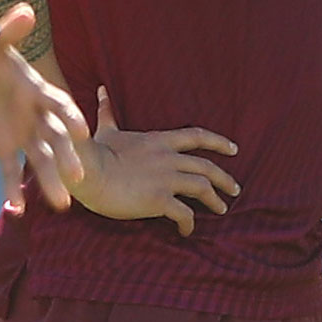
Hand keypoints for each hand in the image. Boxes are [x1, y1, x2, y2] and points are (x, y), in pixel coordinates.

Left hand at [0, 6, 88, 212]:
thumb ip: (6, 30)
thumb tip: (26, 11)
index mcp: (36, 90)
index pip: (59, 105)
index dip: (70, 117)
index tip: (83, 132)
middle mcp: (36, 115)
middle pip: (55, 139)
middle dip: (67, 157)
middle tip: (80, 177)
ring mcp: (23, 133)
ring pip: (39, 160)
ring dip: (49, 181)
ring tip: (61, 205)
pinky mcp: (5, 147)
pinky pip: (10, 170)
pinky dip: (12, 190)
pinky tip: (15, 211)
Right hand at [72, 88, 240, 237]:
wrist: (87, 171)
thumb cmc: (94, 152)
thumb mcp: (106, 130)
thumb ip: (108, 112)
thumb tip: (101, 91)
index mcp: (159, 141)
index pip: (197, 136)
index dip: (219, 142)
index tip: (234, 150)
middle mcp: (168, 158)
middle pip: (207, 167)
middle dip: (225, 179)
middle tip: (235, 190)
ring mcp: (166, 179)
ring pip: (203, 188)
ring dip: (215, 200)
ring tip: (221, 209)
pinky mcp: (159, 200)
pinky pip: (184, 213)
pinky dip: (189, 223)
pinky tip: (187, 230)